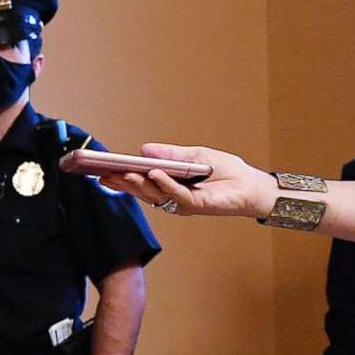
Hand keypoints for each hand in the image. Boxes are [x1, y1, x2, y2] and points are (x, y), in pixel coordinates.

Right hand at [101, 143, 275, 219]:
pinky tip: (154, 173)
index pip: (141, 182)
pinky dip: (164, 184)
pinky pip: (175, 195)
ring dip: (139, 184)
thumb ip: (170, 154)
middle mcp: (172, 197)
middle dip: (124, 182)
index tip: (102, 172)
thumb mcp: (195, 156)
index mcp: (169, 185)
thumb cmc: (226, 171)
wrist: (252, 185)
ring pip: (155, 195)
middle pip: (143, 191)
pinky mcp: (195, 205)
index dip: (121, 178)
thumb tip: (144, 149)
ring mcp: (182, 203)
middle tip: (106, 174)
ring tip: (125, 172)